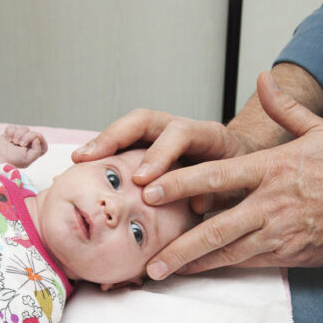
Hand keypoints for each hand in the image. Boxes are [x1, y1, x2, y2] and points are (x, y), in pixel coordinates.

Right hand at [0, 124, 47, 167]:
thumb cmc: (14, 161)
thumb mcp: (28, 159)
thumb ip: (37, 150)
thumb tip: (36, 138)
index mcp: (34, 150)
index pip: (43, 142)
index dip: (40, 138)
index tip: (34, 140)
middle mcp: (28, 143)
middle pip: (34, 133)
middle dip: (27, 137)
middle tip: (20, 145)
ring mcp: (19, 137)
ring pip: (24, 128)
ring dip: (18, 135)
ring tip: (13, 142)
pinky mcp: (10, 133)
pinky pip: (13, 126)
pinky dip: (10, 132)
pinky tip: (8, 139)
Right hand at [71, 109, 254, 212]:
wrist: (243, 170)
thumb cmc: (239, 181)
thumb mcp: (236, 188)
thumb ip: (217, 193)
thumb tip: (196, 203)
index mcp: (209, 135)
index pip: (181, 134)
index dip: (160, 154)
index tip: (141, 180)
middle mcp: (181, 129)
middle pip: (145, 119)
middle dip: (116, 136)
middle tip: (92, 158)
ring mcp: (163, 135)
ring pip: (131, 128)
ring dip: (104, 141)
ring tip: (80, 159)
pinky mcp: (149, 146)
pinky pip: (126, 143)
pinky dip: (106, 152)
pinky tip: (87, 166)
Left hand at [141, 71, 322, 279]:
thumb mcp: (322, 131)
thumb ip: (286, 109)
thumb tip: (264, 79)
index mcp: (274, 170)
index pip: (217, 176)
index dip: (181, 183)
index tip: (151, 190)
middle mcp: (271, 205)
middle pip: (216, 228)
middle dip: (180, 245)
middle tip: (150, 259)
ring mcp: (280, 233)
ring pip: (228, 253)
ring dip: (194, 264)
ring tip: (163, 272)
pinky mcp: (290, 255)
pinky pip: (249, 264)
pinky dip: (222, 268)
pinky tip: (201, 272)